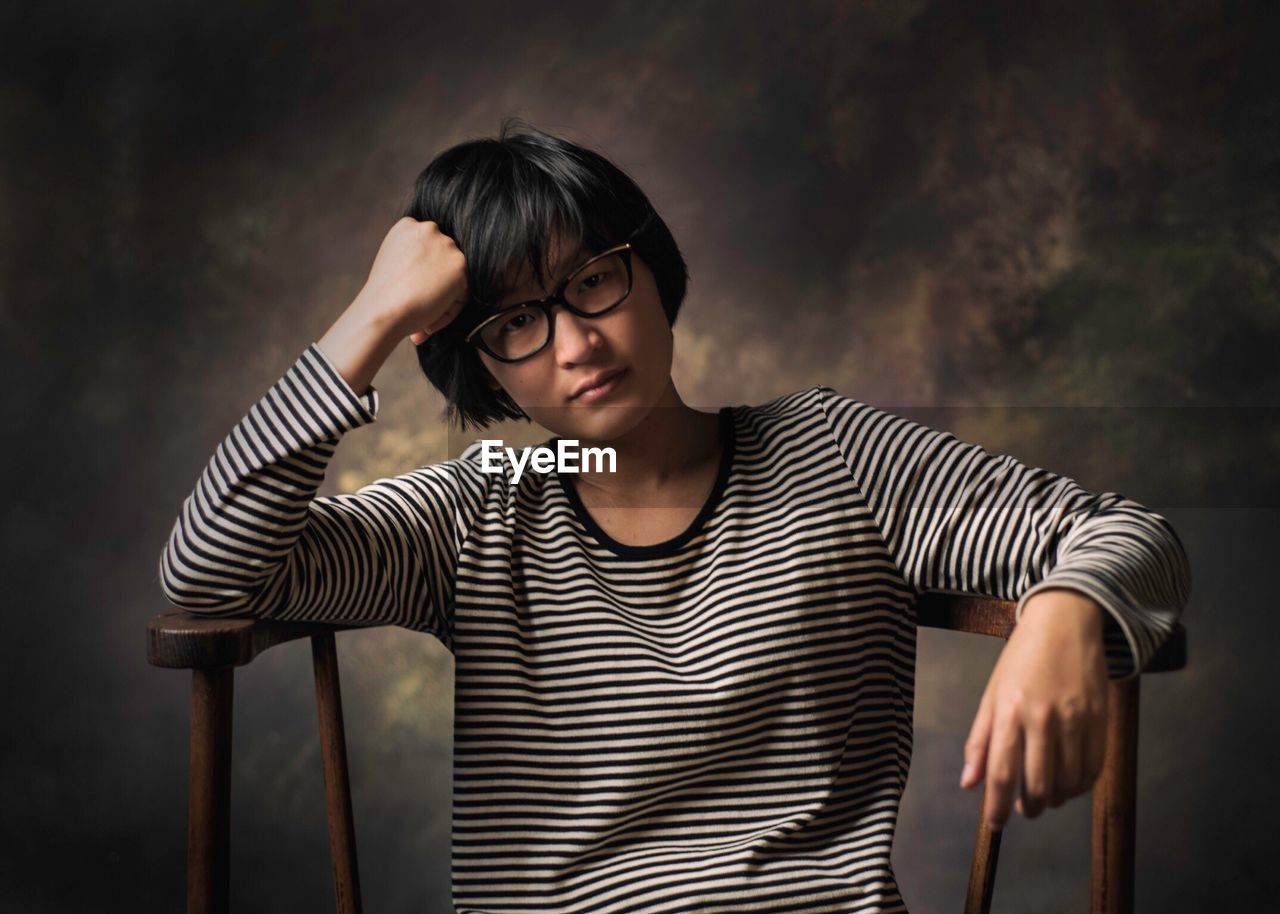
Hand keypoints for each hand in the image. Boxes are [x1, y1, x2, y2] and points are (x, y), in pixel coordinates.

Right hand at [358, 217, 469, 344]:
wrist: (384, 308)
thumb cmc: (383, 295)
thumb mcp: (392, 263)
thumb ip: (412, 259)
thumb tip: (426, 274)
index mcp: (407, 226)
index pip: (427, 250)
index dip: (422, 275)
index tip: (413, 292)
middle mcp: (429, 229)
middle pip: (442, 262)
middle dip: (434, 287)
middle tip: (419, 308)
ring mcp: (446, 245)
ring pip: (453, 278)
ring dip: (442, 300)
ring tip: (423, 320)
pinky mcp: (460, 265)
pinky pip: (461, 294)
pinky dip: (449, 311)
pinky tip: (429, 320)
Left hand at [959, 588, 1109, 830]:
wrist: (1065, 623)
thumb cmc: (1022, 659)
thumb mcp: (992, 694)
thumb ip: (980, 741)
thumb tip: (968, 783)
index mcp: (1010, 710)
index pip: (1002, 772)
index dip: (996, 806)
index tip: (994, 826)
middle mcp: (1043, 717)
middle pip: (1039, 784)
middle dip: (1030, 807)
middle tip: (1023, 810)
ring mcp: (1076, 719)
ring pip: (1069, 782)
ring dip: (1055, 798)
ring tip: (1045, 795)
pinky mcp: (1100, 719)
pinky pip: (1093, 768)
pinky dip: (1080, 785)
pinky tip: (1069, 782)